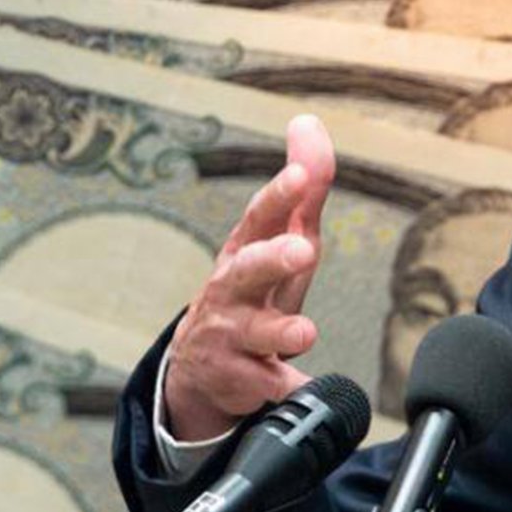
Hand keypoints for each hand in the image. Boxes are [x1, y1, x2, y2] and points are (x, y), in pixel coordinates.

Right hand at [162, 114, 334, 441]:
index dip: (279, 194)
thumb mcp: (280, 236)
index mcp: (246, 249)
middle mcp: (233, 290)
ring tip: (305, 331)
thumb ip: (304, 183)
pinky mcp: (241, 380)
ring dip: (280, 329)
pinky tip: (299, 389)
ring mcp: (232, 336)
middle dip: (273, 258)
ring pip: (254, 333)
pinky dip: (285, 389)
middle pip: (248, 270)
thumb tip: (308, 122)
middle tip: (303, 250)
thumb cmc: (255, 286)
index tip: (300, 176)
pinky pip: (269, 386)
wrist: (203, 365)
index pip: (261, 216)